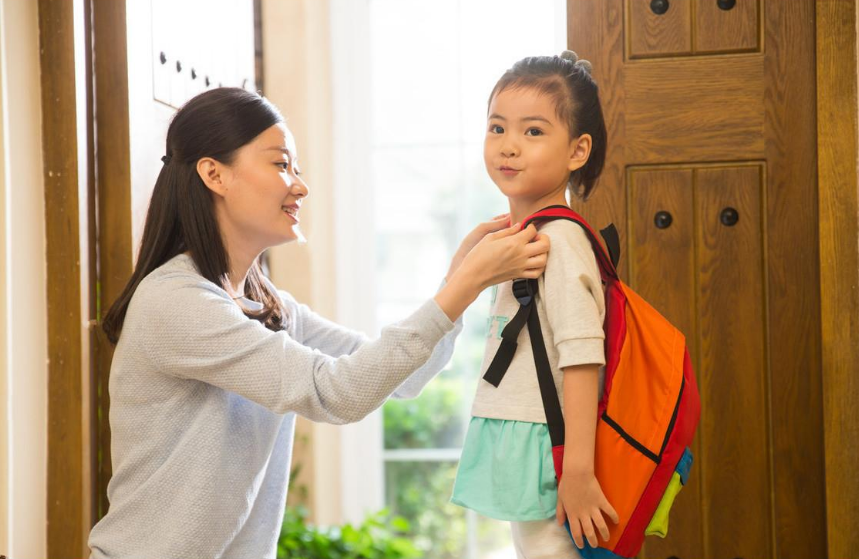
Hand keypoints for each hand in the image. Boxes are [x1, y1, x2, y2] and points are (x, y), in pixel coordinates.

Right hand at [433, 222, 548, 320]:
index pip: (532, 231)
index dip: (530, 226)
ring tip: (536, 249)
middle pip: (545, 245)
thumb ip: (507, 231)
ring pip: (544, 260)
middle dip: (544, 238)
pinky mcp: (519, 275)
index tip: (526, 227)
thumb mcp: (490, 237)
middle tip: (536, 237)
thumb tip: (519, 225)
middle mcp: (521, 254)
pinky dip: (540, 267)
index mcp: (514, 242)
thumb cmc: (478, 255)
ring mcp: (521, 266)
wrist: (474, 275)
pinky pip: (537, 273)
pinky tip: (534, 262)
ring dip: (544, 253)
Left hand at [556, 470, 618, 549]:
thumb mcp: (560, 499)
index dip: (578, 541)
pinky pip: (609, 511)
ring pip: (601, 525)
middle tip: (595, 545)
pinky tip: (617, 521)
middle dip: (593, 541)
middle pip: (589, 532)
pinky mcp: (601, 501)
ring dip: (604, 533)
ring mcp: (593, 508)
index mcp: (572, 514)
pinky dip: (614, 517)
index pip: (576, 532)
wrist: (577, 473)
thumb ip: (560, 512)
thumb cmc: (566, 485)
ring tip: (607, 539)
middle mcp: (583, 514)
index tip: (581, 546)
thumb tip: (560, 524)